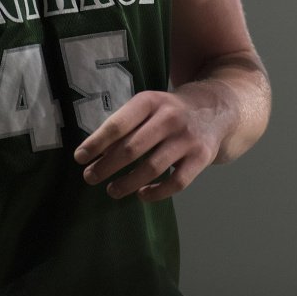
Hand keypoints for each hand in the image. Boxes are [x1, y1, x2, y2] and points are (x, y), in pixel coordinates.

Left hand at [74, 84, 225, 201]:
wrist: (216, 108)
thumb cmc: (170, 111)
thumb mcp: (149, 106)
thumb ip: (125, 126)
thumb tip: (93, 155)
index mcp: (152, 101)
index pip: (118, 124)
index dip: (96, 144)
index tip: (80, 158)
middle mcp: (171, 117)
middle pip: (132, 148)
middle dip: (106, 167)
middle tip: (90, 177)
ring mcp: (188, 138)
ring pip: (152, 168)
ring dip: (127, 183)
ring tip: (112, 190)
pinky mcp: (202, 156)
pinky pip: (176, 182)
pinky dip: (156, 193)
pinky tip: (142, 194)